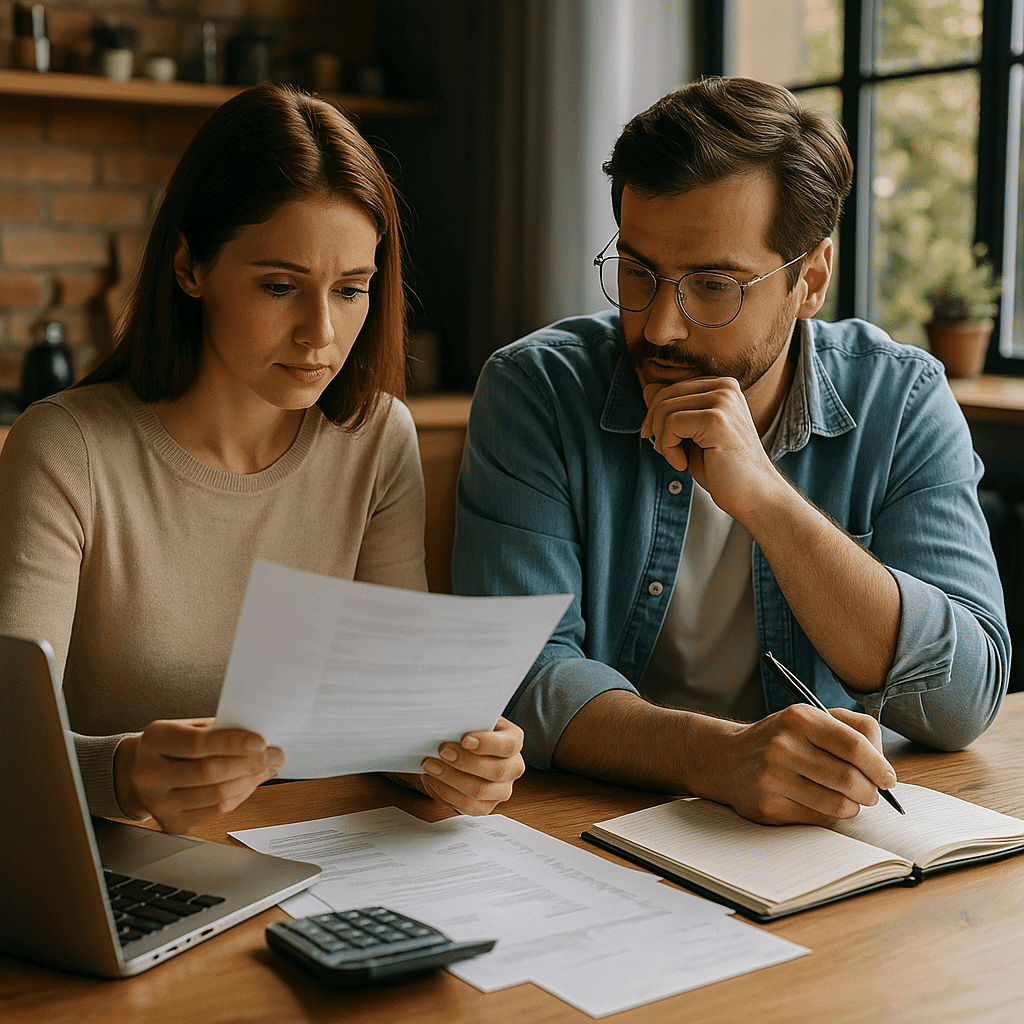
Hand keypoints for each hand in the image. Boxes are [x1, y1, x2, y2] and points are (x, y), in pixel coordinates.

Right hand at [114, 717, 284, 833]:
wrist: (145, 770)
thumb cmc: (177, 744)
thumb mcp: (192, 726)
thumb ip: (220, 730)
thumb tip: (262, 741)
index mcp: (155, 739)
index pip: (197, 743)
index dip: (232, 743)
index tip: (261, 741)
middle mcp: (149, 773)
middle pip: (209, 772)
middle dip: (250, 764)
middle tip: (276, 755)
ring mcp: (157, 803)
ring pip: (216, 795)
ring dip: (250, 781)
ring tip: (268, 768)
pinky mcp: (171, 824)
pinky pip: (216, 811)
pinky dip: (241, 796)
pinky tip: (251, 782)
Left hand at [412, 717, 524, 814]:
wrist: (459, 750)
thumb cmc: (466, 731)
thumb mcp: (470, 719)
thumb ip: (467, 719)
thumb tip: (452, 721)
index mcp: (513, 741)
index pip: (509, 745)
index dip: (488, 743)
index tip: (464, 739)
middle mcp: (513, 768)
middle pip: (496, 771)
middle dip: (465, 761)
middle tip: (441, 751)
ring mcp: (501, 790)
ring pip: (479, 791)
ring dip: (450, 778)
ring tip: (430, 765)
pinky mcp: (486, 806)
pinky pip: (467, 806)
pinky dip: (446, 792)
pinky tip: (433, 779)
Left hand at [640, 378, 777, 519]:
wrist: (753, 494)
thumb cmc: (722, 468)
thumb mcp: (690, 435)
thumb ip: (672, 410)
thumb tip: (647, 389)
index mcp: (721, 386)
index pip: (669, 389)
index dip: (656, 417)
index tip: (662, 442)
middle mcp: (725, 387)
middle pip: (663, 396)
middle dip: (655, 427)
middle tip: (665, 452)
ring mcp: (723, 400)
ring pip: (664, 409)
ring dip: (661, 440)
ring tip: (678, 459)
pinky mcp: (716, 419)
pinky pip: (671, 424)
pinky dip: (668, 448)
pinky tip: (682, 463)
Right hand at [713, 704, 897, 825]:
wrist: (727, 758)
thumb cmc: (781, 738)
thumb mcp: (810, 718)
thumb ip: (853, 728)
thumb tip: (884, 765)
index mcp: (799, 718)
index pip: (854, 746)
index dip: (879, 766)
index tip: (888, 778)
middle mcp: (783, 746)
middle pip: (850, 779)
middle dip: (871, 792)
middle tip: (871, 792)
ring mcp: (773, 778)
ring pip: (838, 805)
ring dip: (853, 807)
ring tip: (850, 799)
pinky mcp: (768, 807)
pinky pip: (818, 819)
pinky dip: (831, 816)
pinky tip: (823, 804)